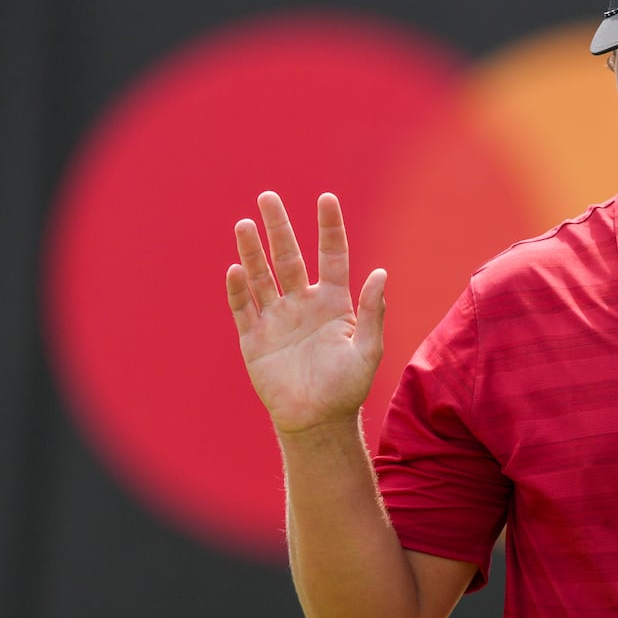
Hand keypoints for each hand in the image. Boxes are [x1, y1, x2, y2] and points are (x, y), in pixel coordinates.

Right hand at [225, 191, 385, 434]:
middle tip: (268, 196)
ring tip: (245, 224)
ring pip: (262, 277)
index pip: (333, 256)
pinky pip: (244, 308)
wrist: (317, 420)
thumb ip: (373, 313)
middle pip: (289, 258)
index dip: (330, 227)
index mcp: (334, 303)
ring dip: (253, 251)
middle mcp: (303, 304)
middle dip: (279, 228)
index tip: (326, 197)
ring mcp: (276, 318)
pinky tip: (236, 268)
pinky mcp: (253, 338)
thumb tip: (381, 273)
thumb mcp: (367, 351)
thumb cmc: (347, 388)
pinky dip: (239, 290)